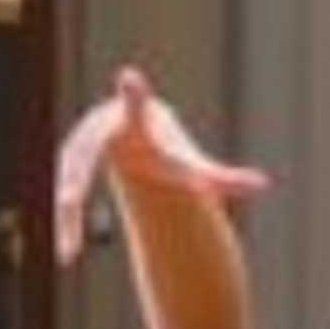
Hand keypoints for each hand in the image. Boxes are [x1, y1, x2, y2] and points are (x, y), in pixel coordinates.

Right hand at [49, 65, 265, 260]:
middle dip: (78, 177)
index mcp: (136, 124)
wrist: (138, 141)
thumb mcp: (195, 170)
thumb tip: (263, 185)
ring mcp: (81, 144)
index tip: (130, 76)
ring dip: (67, 214)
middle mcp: (103, 127)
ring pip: (69, 175)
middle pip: (87, 151)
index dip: (134, 95)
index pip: (135, 108)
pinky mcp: (70, 165)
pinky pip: (66, 194)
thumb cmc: (169, 155)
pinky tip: (67, 252)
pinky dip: (66, 221)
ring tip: (70, 249)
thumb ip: (225, 178)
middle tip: (71, 201)